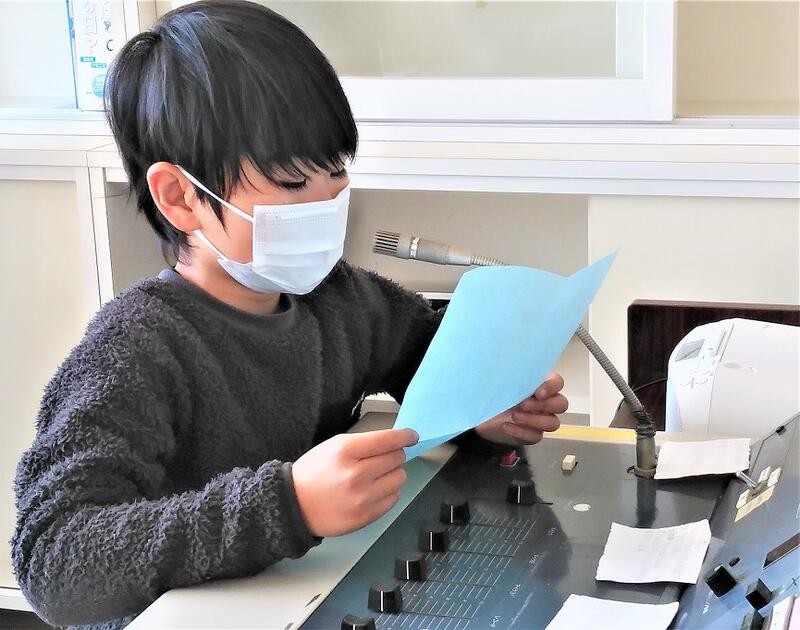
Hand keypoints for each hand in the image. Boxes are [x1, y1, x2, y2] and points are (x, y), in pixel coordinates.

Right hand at [292, 428, 417, 536]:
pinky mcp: (367, 516)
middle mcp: (356, 475)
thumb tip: (395, 441)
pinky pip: (394, 498)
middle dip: (394, 455)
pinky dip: (389, 492)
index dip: (404, 436)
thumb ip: (365, 442)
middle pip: (397, 458)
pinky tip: (373, 490)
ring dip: (393, 474)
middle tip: (381, 458)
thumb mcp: (334, 446)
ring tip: (376, 476)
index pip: (387, 440)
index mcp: (345, 452)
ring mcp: (363, 498)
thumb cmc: (315, 472)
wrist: (296, 505)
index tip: (411, 436)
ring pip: (400, 478)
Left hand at [475, 372, 567, 444]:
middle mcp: (544, 402)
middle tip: (523, 404)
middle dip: (544, 405)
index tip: (538, 392)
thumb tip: (510, 365)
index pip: (557, 382)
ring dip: (534, 420)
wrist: (480, 416)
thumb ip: (510, 374)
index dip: (552, 386)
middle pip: (561, 404)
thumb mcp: (499, 381)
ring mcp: (540, 419)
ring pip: (553, 423)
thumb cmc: (492, 394)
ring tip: (514, 416)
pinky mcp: (532, 434)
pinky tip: (506, 426)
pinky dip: (521, 431)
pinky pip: (536, 436)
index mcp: (539, 384)